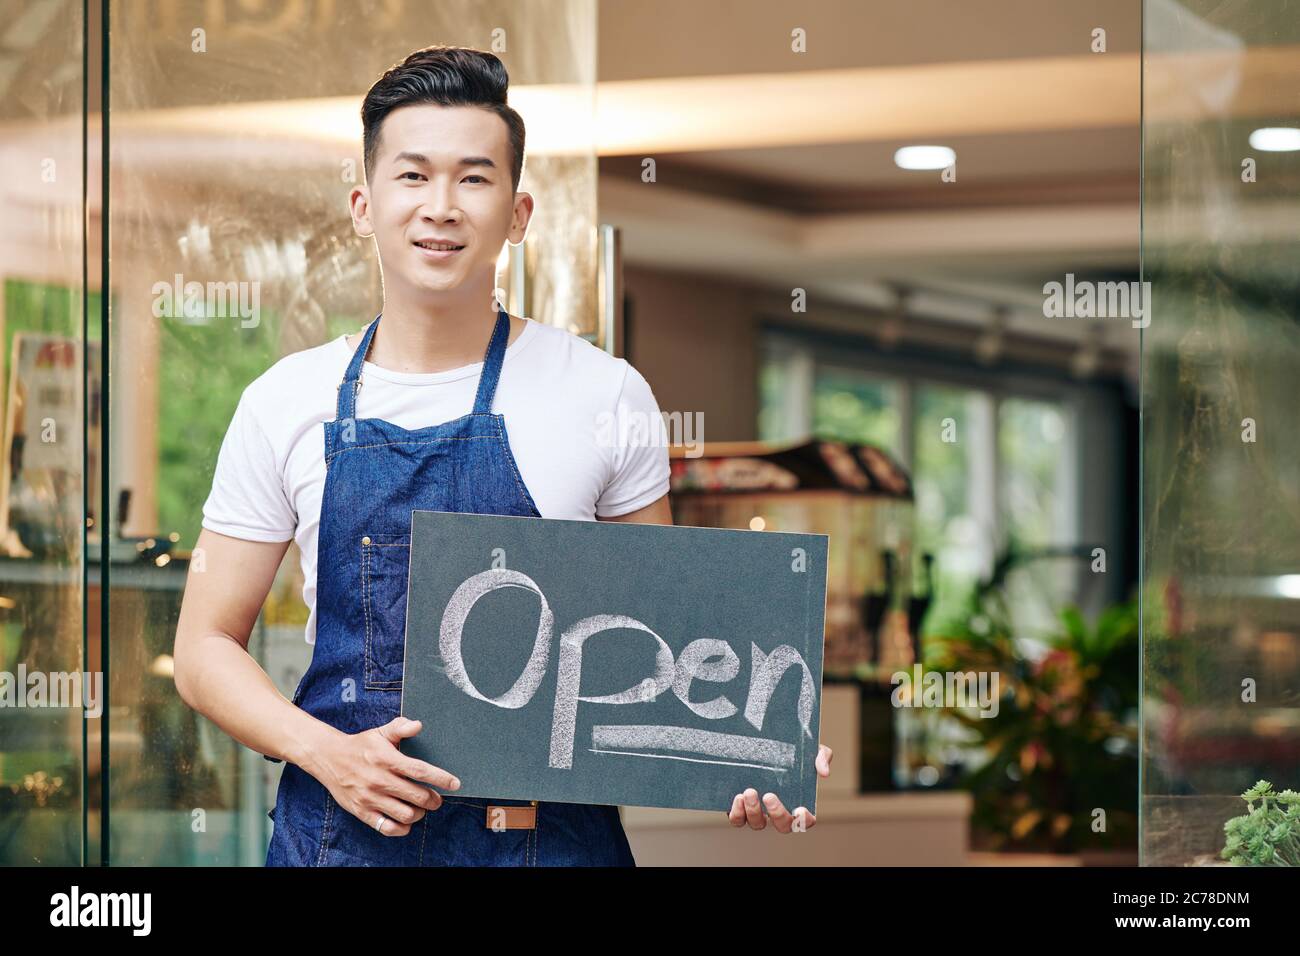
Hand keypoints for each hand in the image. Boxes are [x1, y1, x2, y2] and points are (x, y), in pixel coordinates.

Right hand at [309, 716, 459, 836]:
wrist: (329, 758)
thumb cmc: (360, 746)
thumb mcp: (380, 732)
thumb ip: (400, 727)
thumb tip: (419, 725)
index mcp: (387, 759)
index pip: (420, 771)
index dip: (441, 778)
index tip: (455, 783)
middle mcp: (379, 780)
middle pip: (417, 796)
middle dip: (433, 800)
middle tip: (437, 798)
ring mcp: (370, 798)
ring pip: (405, 814)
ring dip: (419, 813)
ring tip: (421, 808)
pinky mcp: (362, 811)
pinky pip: (386, 828)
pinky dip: (401, 828)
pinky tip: (406, 821)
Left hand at [726, 744, 831, 832]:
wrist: (760, 740)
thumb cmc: (790, 751)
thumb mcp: (810, 749)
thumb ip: (822, 757)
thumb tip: (824, 772)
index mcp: (798, 802)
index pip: (805, 820)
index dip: (804, 820)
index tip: (800, 809)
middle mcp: (778, 811)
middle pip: (782, 826)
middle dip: (777, 814)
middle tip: (769, 796)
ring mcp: (759, 811)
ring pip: (757, 824)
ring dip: (753, 812)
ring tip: (749, 792)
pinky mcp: (740, 807)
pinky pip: (737, 819)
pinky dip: (737, 813)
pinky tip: (738, 798)